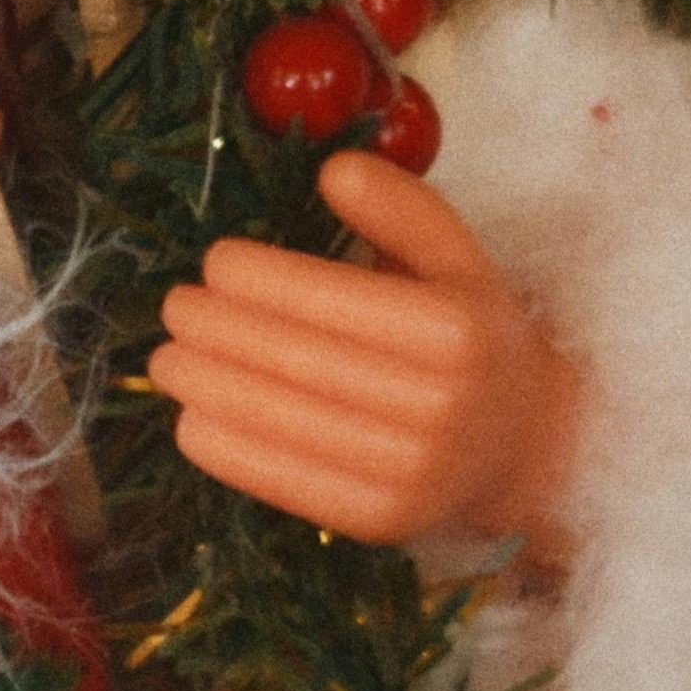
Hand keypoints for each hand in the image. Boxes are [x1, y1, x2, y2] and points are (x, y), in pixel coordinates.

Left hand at [153, 153, 586, 580]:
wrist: (524, 444)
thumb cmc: (474, 335)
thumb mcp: (458, 259)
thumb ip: (401, 208)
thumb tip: (332, 169)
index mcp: (458, 330)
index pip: (333, 300)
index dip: (260, 279)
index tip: (213, 261)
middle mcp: (440, 406)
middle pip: (299, 361)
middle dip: (219, 330)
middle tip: (173, 307)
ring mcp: (412, 473)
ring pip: (284, 423)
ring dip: (207, 387)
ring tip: (166, 359)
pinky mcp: (383, 521)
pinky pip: (286, 484)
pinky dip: (226, 451)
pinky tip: (191, 417)